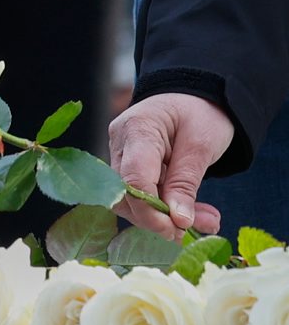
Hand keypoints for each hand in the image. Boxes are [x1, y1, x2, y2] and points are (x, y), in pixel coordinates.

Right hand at [108, 93, 233, 239]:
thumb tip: (177, 221)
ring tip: (204, 220)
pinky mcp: (127, 165)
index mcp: (137, 129)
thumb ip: (186, 183)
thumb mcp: (202, 145)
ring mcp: (120, 154)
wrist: (195, 95)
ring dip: (164, 217)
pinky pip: (140, 194)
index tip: (178, 230)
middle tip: (195, 229)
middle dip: (158, 218)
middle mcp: (119, 143)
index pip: (133, 179)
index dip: (151, 212)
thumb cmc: (200, 112)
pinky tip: (192, 212)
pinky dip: (165, 207)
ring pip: (131, 199)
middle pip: (126, 194)